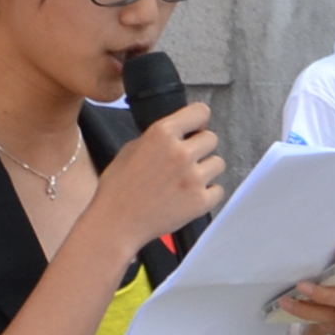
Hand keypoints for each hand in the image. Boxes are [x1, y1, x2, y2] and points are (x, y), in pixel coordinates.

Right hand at [91, 101, 225, 257]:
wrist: (116, 222)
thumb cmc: (119, 187)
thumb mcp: (131, 148)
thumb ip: (160, 137)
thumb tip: (181, 132)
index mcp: (162, 133)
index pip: (200, 111)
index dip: (198, 120)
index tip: (196, 128)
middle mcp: (181, 152)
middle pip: (212, 138)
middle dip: (200, 148)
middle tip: (185, 161)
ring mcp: (194, 178)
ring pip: (218, 163)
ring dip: (206, 170)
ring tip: (186, 180)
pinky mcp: (201, 201)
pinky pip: (218, 190)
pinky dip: (207, 193)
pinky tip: (189, 196)